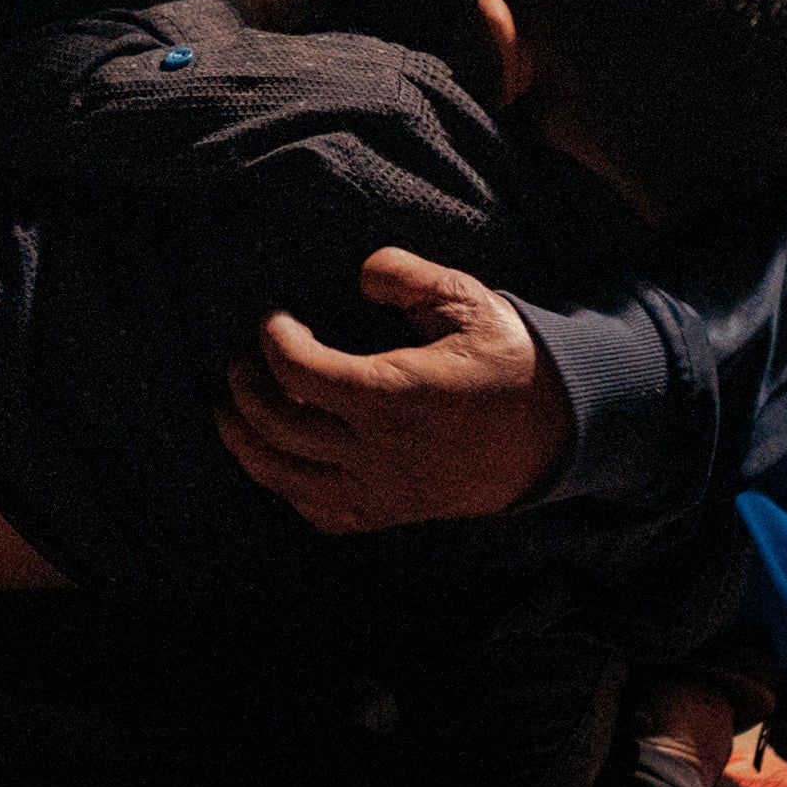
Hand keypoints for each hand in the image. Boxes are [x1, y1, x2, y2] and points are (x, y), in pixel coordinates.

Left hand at [217, 247, 571, 530]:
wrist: (556, 432)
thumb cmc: (509, 361)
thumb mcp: (468, 301)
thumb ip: (408, 277)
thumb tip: (362, 273)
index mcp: (396, 394)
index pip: (300, 373)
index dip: (274, 342)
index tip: (274, 320)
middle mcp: (380, 449)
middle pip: (280, 428)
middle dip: (247, 392)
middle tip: (239, 365)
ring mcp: (383, 488)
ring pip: (289, 479)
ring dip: (248, 447)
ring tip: (231, 415)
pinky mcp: (391, 511)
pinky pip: (322, 513)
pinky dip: (290, 489)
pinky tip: (281, 462)